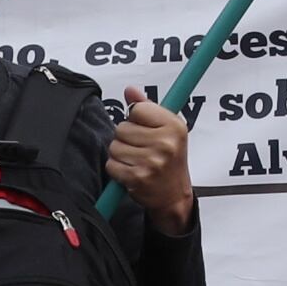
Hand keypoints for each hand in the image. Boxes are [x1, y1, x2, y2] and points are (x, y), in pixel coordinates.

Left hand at [110, 89, 194, 235]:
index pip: (137, 109)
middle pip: (122, 128)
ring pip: (114, 146)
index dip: (136, 119)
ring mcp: (152, 161)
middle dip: (126, 138)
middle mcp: (166, 143)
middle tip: (141, 148)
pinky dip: (117, 169)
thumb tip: (130, 90)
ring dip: (120, 154)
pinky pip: (112, 164)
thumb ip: (147, 108)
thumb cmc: (170, 159)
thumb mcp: (166, 130)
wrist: (174, 195)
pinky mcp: (138, 177)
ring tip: (136, 160)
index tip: (146, 129)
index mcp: (174, 126)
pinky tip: (131, 172)